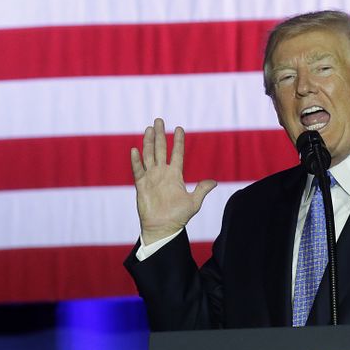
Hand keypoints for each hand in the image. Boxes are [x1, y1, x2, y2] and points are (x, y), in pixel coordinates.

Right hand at [130, 117, 216, 243]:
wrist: (163, 228)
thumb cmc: (178, 217)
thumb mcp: (194, 202)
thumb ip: (202, 190)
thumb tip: (214, 182)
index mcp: (175, 175)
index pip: (177, 153)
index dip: (178, 141)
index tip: (179, 128)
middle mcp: (162, 173)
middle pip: (160, 149)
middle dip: (160, 135)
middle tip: (159, 120)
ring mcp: (151, 178)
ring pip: (149, 155)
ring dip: (148, 142)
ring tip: (149, 128)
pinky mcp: (141, 185)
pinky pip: (138, 170)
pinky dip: (136, 160)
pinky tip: (135, 149)